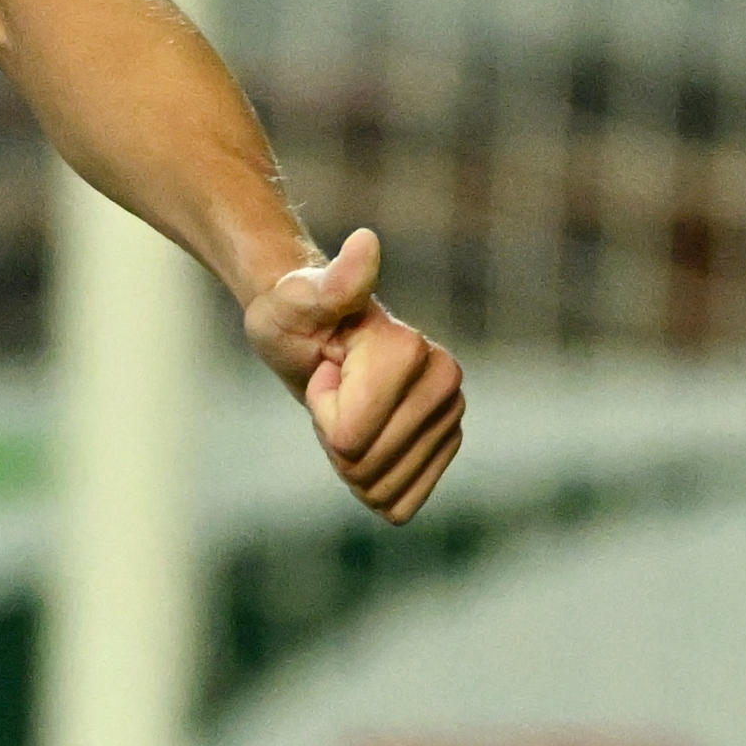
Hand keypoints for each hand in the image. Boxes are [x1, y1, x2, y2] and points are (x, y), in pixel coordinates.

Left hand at [240, 229, 462, 524]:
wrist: (312, 333)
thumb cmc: (294, 314)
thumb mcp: (295, 299)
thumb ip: (332, 282)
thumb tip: (365, 243)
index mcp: (413, 352)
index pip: (350, 436)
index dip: (322, 409)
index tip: (325, 368)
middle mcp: (446, 382)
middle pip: (367, 465)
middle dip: (335, 435)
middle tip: (334, 389)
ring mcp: (452, 416)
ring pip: (383, 488)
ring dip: (351, 460)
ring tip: (349, 408)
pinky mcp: (446, 446)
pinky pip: (402, 502)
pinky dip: (372, 482)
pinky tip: (367, 438)